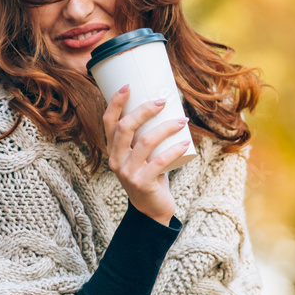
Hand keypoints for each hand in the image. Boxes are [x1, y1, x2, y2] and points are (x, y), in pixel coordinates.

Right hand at [103, 84, 190, 223]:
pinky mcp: (143, 183)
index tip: (129, 85)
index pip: (108, 122)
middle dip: (144, 110)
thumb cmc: (150, 174)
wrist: (151, 209)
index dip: (116, 102)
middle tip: (162, 101)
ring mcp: (128, 172)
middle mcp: (116, 160)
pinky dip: (174, 149)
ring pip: (145, 141)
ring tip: (182, 120)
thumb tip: (167, 105)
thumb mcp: (141, 154)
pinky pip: (160, 162)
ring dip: (166, 127)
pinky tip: (186, 141)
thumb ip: (145, 136)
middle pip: (125, 127)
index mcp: (113, 150)